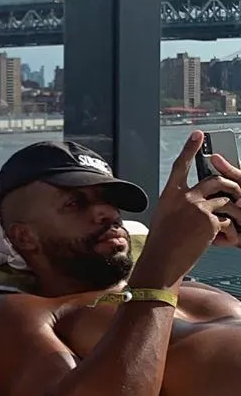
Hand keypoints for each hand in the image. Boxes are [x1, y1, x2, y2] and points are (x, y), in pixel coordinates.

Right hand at [135, 132, 240, 287]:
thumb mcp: (165, 217)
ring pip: (226, 200)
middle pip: (215, 180)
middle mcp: (184, 197)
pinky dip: (228, 229)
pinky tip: (221, 239)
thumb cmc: (162, 243)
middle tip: (236, 191)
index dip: (190, 148)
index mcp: (170, 194)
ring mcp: (198, 208)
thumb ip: (180, 205)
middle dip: (230, 185)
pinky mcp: (210, 221)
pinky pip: (227, 219)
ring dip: (233, 210)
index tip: (198, 135)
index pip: (181, 165)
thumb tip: (198, 201)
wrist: (163, 261)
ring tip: (233, 221)